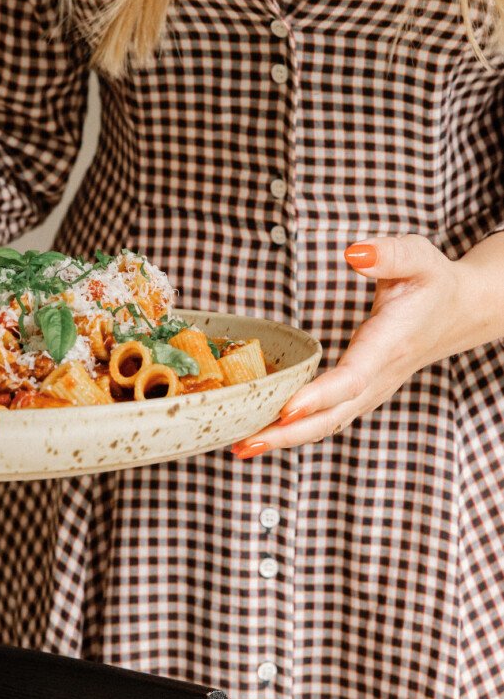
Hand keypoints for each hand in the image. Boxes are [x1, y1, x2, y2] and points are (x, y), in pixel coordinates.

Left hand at [231, 235, 473, 457]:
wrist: (457, 312)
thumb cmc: (433, 283)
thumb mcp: (419, 256)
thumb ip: (389, 254)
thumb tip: (355, 252)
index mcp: (389, 344)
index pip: (353, 377)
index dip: (319, 395)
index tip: (286, 409)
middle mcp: (378, 376)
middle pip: (332, 416)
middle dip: (289, 433)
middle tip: (244, 444)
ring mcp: (370, 390)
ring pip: (327, 424)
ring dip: (285, 438)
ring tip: (240, 446)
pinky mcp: (361, 393)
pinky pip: (327, 419)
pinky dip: (295, 430)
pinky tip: (261, 431)